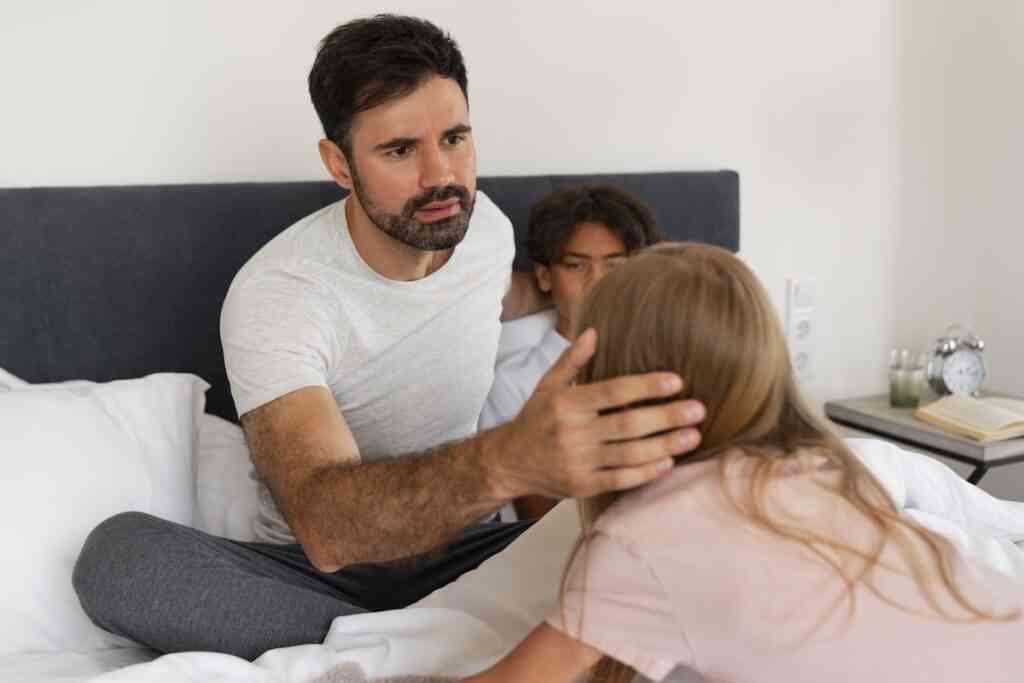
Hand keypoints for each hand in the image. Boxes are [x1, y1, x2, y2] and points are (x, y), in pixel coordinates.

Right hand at [487, 328, 704, 499]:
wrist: (508, 462)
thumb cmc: (534, 420)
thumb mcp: (546, 385)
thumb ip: (571, 360)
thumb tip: (593, 331)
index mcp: (567, 403)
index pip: (613, 392)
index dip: (646, 386)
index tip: (677, 381)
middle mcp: (573, 432)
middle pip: (627, 424)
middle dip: (666, 417)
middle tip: (698, 410)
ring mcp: (578, 462)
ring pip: (629, 454)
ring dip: (665, 445)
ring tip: (693, 436)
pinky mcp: (583, 485)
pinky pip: (621, 480)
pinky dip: (646, 472)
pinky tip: (668, 462)